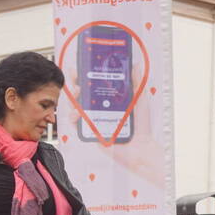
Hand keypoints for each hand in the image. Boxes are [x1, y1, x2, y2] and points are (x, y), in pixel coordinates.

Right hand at [62, 61, 164, 186]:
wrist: (140, 148)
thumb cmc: (142, 126)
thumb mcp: (140, 101)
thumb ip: (137, 83)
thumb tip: (135, 65)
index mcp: (109, 99)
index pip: (94, 84)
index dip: (85, 76)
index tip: (80, 67)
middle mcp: (100, 108)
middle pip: (82, 94)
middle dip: (75, 85)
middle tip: (76, 81)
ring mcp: (94, 120)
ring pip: (76, 107)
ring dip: (72, 100)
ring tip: (76, 96)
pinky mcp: (91, 132)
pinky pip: (78, 125)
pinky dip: (73, 118)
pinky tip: (75, 114)